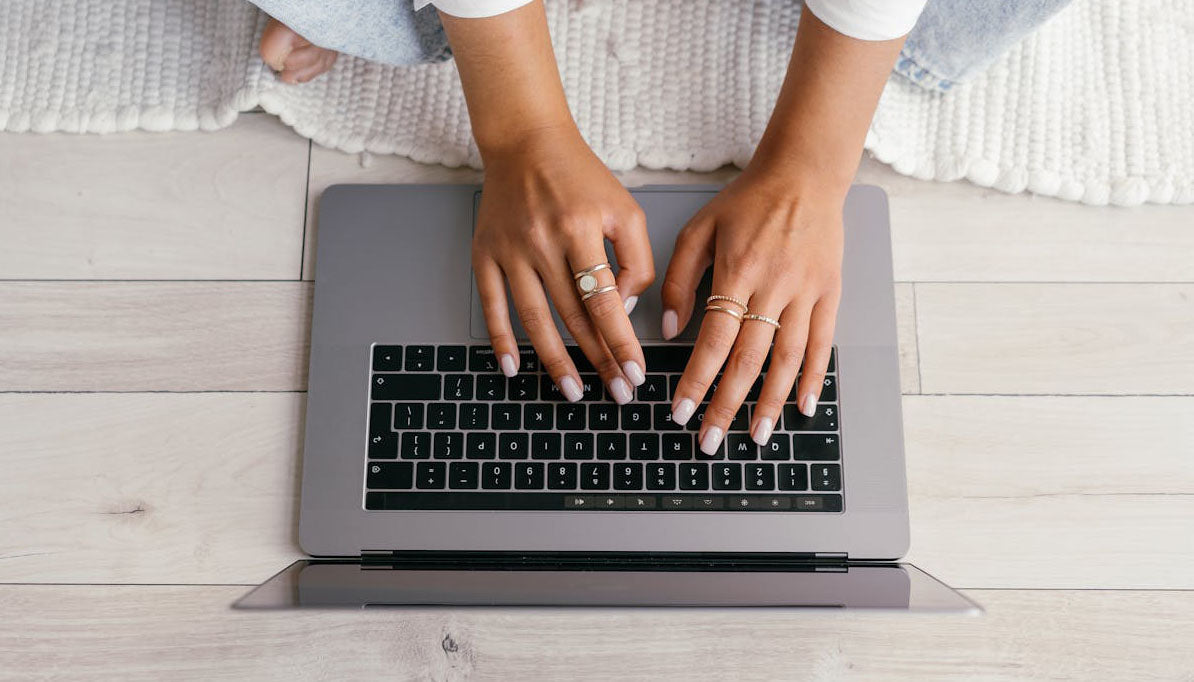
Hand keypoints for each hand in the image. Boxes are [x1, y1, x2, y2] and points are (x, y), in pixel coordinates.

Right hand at [472, 125, 653, 402]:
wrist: (526, 142)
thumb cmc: (580, 177)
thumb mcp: (624, 208)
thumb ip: (637, 258)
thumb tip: (624, 307)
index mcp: (580, 229)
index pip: (604, 301)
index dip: (620, 342)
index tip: (634, 374)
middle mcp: (542, 241)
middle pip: (573, 316)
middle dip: (597, 359)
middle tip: (615, 391)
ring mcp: (509, 250)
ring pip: (534, 319)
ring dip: (554, 360)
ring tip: (572, 391)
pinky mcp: (484, 253)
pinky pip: (492, 304)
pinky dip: (501, 339)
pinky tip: (513, 367)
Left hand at [661, 164, 843, 452]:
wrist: (804, 174)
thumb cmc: (746, 200)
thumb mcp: (698, 229)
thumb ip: (678, 278)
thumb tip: (667, 329)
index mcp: (737, 270)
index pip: (713, 339)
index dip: (696, 380)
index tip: (680, 411)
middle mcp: (774, 285)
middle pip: (748, 358)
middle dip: (726, 405)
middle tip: (709, 441)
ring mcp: (806, 291)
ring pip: (787, 358)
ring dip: (770, 402)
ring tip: (755, 436)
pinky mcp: (829, 292)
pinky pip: (823, 343)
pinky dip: (814, 378)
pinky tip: (804, 407)